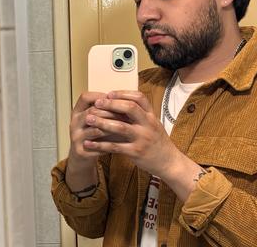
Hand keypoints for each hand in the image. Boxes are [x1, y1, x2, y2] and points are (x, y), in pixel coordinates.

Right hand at [66, 91, 128, 191]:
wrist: (83, 155)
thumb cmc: (95, 134)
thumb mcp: (98, 119)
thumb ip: (107, 110)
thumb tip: (129, 101)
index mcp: (78, 111)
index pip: (85, 97)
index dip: (100, 96)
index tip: (115, 100)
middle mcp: (74, 122)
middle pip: (92, 112)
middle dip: (111, 112)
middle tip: (126, 115)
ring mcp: (76, 137)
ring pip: (95, 129)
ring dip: (112, 128)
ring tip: (125, 128)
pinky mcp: (80, 150)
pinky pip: (97, 146)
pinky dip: (109, 143)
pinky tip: (120, 142)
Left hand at [82, 90, 204, 201]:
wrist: (169, 163)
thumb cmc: (157, 141)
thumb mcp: (153, 124)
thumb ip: (139, 114)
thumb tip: (119, 101)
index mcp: (151, 116)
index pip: (139, 98)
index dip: (123, 93)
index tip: (109, 93)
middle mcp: (148, 125)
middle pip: (130, 108)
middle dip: (111, 104)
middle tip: (97, 103)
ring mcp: (142, 139)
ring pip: (120, 127)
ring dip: (102, 122)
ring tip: (88, 119)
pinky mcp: (136, 152)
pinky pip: (115, 147)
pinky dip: (101, 144)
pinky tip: (89, 143)